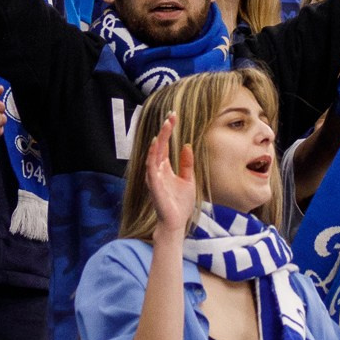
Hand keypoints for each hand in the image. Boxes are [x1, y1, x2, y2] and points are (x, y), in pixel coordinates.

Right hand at [143, 113, 197, 234]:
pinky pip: (151, 167)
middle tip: (171, 116)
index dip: (168, 131)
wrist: (176, 222)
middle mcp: (157, 170)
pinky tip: (156, 144)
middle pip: (159, 146)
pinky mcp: (153, 185)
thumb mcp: (188, 180)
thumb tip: (186, 145)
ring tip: (166, 126)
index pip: (164, 146)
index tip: (173, 117)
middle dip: (164, 131)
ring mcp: (154, 177)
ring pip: (154, 154)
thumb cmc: (180, 204)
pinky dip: (153, 155)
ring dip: (160, 139)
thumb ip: (186, 164)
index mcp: (164, 168)